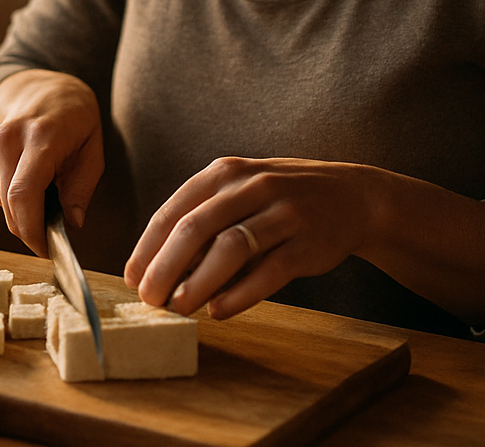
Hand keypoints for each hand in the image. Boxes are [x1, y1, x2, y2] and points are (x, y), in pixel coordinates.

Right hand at [0, 69, 104, 256]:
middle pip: (12, 207)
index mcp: (40, 136)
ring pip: (5, 207)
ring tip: (50, 198)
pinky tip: (33, 185)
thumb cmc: (74, 121)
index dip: (33, 230)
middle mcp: (7, 141)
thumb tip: (73, 224)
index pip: (24, 193)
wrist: (39, 91)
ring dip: (26, 217)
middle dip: (33, 232)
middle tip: (55, 238)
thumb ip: (82, 187)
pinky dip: (17, 204)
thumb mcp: (93, 149)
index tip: (49, 250)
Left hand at [125, 156, 378, 318]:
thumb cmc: (279, 200)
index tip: (132, 278)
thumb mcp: (239, 192)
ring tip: (179, 308)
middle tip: (149, 299)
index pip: (173, 211)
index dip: (148, 248)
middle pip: (195, 228)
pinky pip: (269, 271)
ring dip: (199, 283)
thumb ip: (203, 220)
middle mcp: (251, 186)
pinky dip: (240, 294)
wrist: (352, 197)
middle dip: (165, 268)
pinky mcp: (308, 243)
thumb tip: (158, 267)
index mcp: (224, 173)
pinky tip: (219, 311)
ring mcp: (283, 212)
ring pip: (231, 248)